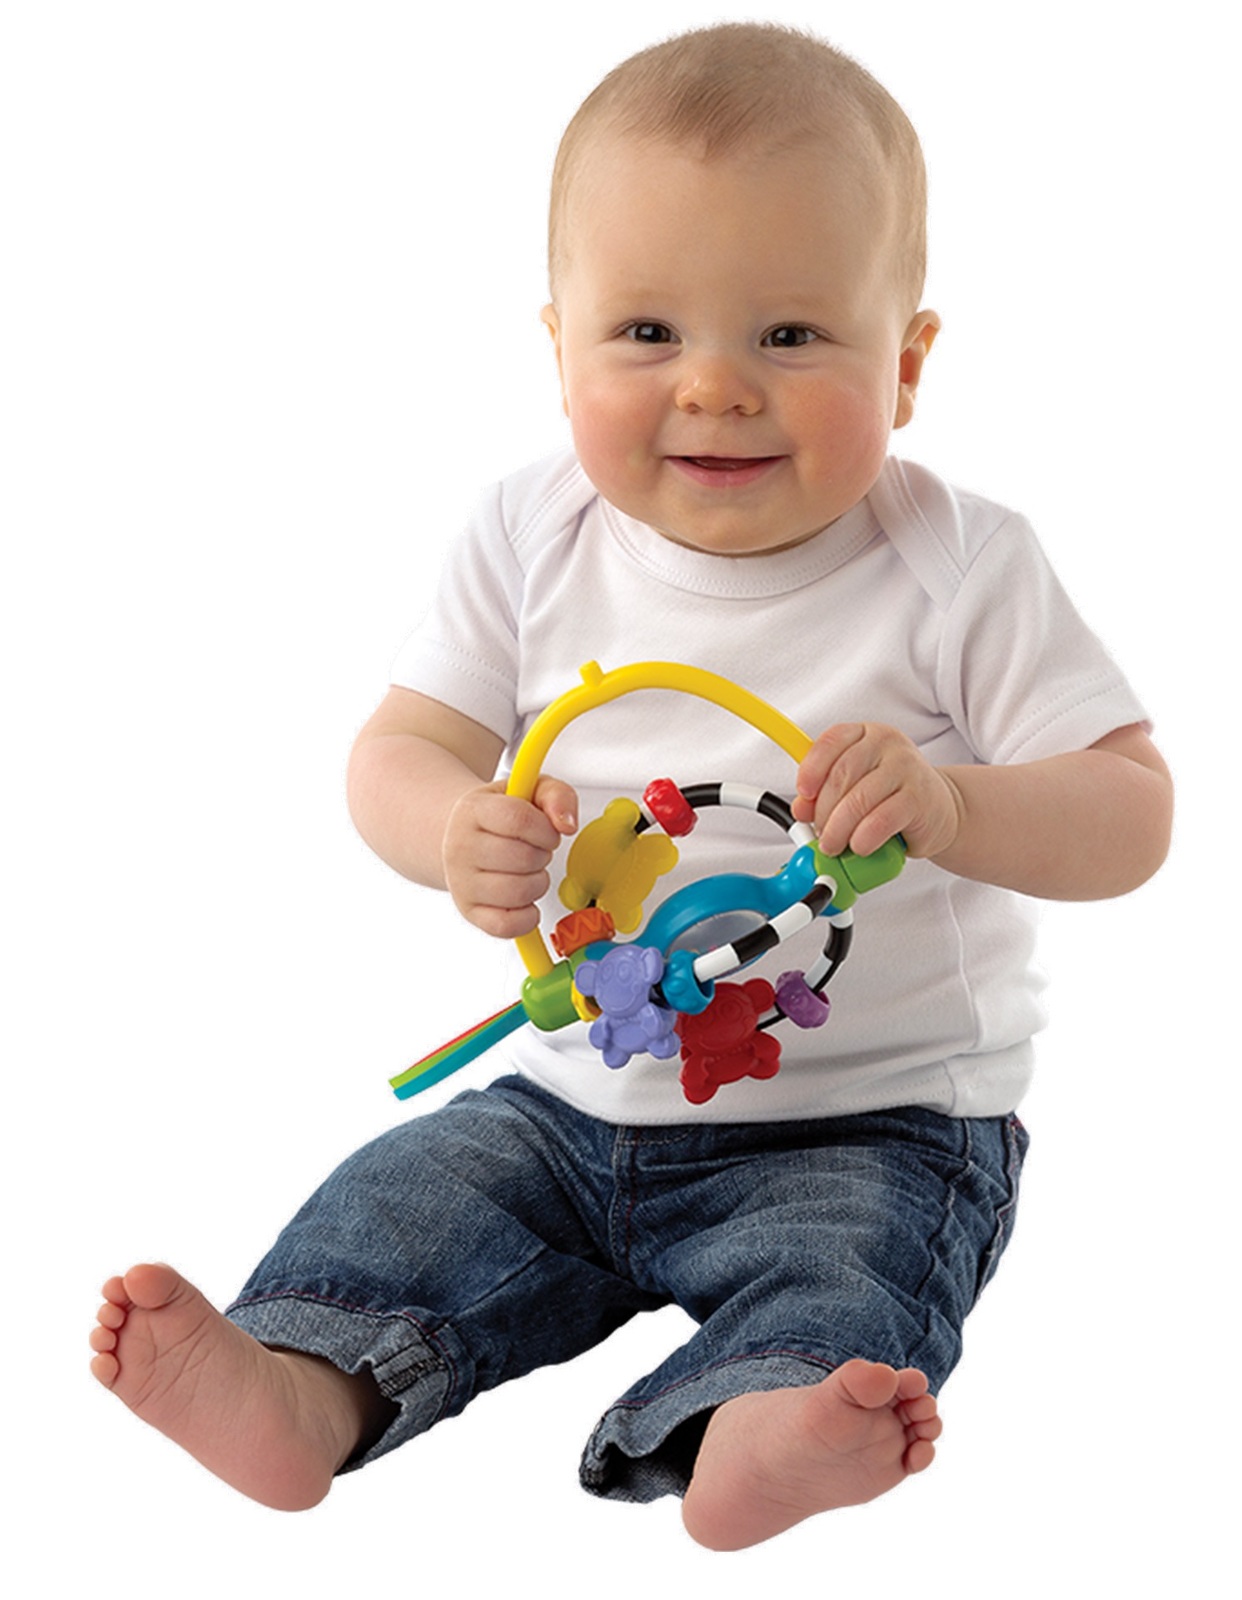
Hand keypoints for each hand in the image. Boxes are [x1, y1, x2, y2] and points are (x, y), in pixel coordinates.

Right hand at [442, 776, 578, 937]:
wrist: (460, 834)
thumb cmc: (498, 814)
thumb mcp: (529, 791)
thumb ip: (557, 796)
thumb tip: (567, 823)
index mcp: (473, 810)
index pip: (518, 819)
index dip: (545, 829)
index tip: (547, 832)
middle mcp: (460, 847)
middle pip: (522, 858)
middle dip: (542, 855)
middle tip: (535, 850)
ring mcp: (462, 882)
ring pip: (518, 892)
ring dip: (537, 883)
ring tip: (528, 872)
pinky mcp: (469, 912)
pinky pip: (507, 925)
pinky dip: (527, 915)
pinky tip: (524, 898)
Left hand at [792, 723, 961, 860]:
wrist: (939, 809)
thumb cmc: (891, 795)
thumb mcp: (853, 787)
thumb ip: (824, 792)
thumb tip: (800, 809)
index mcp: (865, 734)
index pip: (830, 742)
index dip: (811, 770)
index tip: (803, 795)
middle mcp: (886, 744)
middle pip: (841, 776)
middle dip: (823, 811)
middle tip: (820, 834)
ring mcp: (906, 767)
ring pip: (858, 801)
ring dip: (839, 830)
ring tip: (834, 845)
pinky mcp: (918, 797)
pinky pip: (880, 821)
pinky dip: (863, 838)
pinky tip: (859, 846)